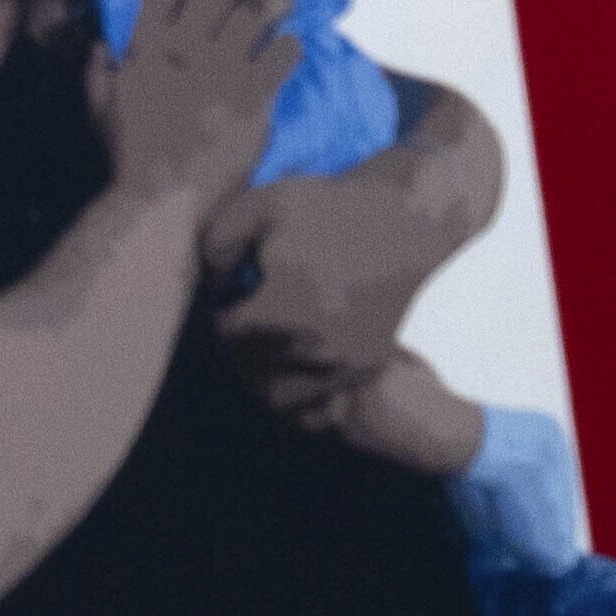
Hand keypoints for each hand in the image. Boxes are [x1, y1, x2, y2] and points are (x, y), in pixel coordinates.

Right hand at [94, 0, 292, 205]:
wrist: (162, 199)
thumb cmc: (128, 155)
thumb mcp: (99, 107)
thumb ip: (98, 71)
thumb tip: (100, 46)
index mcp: (144, 49)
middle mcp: (183, 52)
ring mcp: (222, 73)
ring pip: (255, 16)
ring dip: (272, 3)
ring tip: (281, 3)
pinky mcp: (254, 99)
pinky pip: (281, 56)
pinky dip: (290, 46)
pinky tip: (291, 47)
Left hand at [207, 162, 459, 416]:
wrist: (403, 222)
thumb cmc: (325, 209)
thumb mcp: (258, 207)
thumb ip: (216, 248)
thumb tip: (212, 291)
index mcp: (285, 308)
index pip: (227, 333)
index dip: (219, 312)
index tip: (229, 293)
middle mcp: (318, 348)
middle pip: (249, 371)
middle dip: (235, 346)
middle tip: (241, 317)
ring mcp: (346, 365)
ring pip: (279, 399)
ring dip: (258, 377)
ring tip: (260, 343)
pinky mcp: (366, 371)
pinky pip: (317, 407)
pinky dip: (294, 397)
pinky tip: (288, 364)